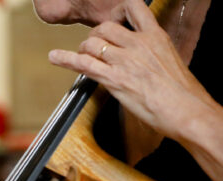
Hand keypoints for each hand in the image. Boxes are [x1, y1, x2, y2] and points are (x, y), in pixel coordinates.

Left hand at [47, 0, 209, 142]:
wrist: (186, 110)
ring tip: (82, 56)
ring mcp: (125, 61)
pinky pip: (83, 64)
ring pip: (92, 44)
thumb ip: (151, 53)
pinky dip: (65, 59)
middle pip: (105, 28)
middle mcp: (139, 44)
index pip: (134, 8)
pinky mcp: (114, 79)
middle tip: (93, 46)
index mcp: (156, 36)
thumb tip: (138, 57)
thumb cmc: (181, 92)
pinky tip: (54, 56)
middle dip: (94, 35)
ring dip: (83, 49)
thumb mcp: (170, 61)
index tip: (112, 20)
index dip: (118, 12)